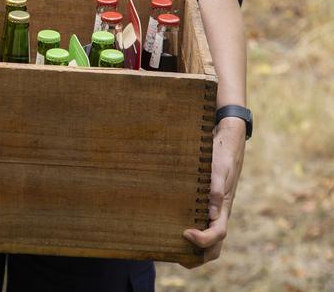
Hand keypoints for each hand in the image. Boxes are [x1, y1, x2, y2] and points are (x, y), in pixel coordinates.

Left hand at [183, 117, 245, 262]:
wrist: (228, 144)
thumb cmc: (222, 156)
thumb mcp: (219, 169)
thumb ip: (215, 189)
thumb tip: (211, 213)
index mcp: (224, 207)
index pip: (218, 233)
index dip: (202, 239)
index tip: (185, 232)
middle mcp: (219, 213)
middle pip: (214, 245)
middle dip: (198, 256)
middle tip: (176, 252)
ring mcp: (214, 210)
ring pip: (208, 239)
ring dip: (193, 249)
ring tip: (172, 248)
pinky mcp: (207, 204)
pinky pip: (201, 225)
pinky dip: (191, 234)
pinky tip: (172, 228)